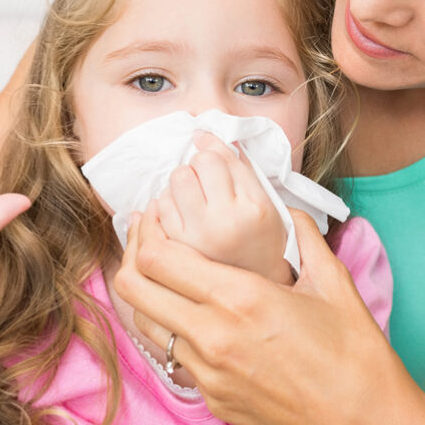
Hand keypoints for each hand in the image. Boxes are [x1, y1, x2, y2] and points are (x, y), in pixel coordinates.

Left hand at [114, 207, 424, 424]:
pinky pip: (176, 356)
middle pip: (135, 289)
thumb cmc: (355, 356)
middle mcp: (213, 337)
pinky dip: (175, 328)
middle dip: (134, 256)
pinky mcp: (213, 398)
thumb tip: (288, 211)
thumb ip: (304, 236)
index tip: (158, 215)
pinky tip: (199, 314)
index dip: (149, 230)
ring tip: (169, 273)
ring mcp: (208, 373)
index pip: (160, 259)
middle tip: (150, 237)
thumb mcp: (333, 283)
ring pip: (147, 324)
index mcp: (241, 299)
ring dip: (149, 294)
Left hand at [154, 131, 290, 283]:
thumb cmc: (263, 239)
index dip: (211, 146)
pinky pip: (158, 208)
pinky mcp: (177, 250)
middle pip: (193, 165)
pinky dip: (165, 204)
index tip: (205, 144)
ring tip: (194, 198)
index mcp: (253, 207)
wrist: (258, 288)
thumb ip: (241, 168)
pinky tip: (180, 213)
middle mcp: (225, 221)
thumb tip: (204, 136)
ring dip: (181, 184)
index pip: (220, 157)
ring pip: (174, 182)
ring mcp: (198, 238)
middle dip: (196, 167)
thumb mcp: (266, 202)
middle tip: (206, 181)